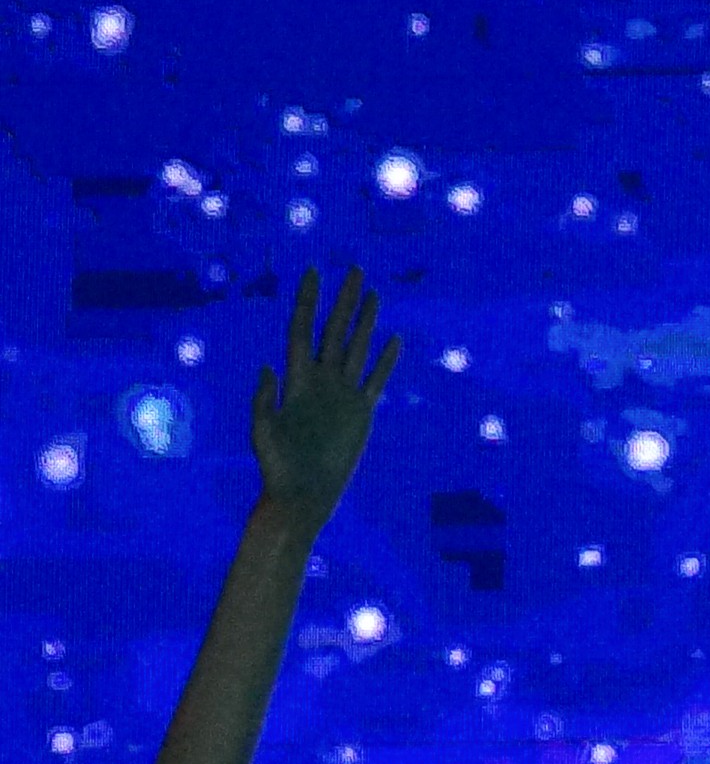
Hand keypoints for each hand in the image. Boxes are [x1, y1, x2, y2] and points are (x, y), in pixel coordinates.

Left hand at [247, 269, 398, 521]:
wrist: (303, 493)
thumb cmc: (277, 467)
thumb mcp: (262, 432)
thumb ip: (264, 400)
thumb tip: (269, 368)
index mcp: (295, 380)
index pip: (302, 330)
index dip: (307, 302)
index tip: (313, 272)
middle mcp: (320, 380)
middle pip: (335, 331)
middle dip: (344, 300)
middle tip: (354, 270)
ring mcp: (342, 394)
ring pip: (357, 349)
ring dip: (365, 322)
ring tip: (374, 294)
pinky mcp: (361, 412)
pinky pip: (376, 379)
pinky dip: (385, 360)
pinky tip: (393, 340)